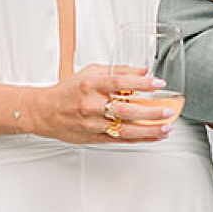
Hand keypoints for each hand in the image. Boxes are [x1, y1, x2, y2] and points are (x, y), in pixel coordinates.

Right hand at [32, 65, 172, 144]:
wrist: (44, 112)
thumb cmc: (67, 91)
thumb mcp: (90, 73)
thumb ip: (117, 71)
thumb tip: (143, 70)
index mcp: (90, 85)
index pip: (119, 82)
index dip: (141, 83)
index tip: (158, 83)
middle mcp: (91, 105)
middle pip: (125, 110)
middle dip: (150, 111)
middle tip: (168, 110)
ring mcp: (93, 124)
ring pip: (125, 130)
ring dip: (149, 130)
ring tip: (166, 127)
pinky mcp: (94, 138)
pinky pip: (121, 140)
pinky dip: (140, 139)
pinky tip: (154, 137)